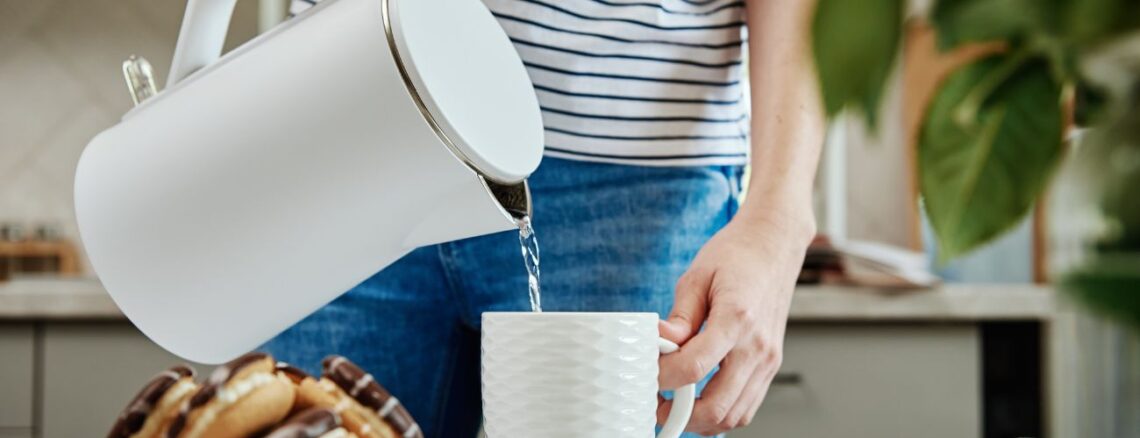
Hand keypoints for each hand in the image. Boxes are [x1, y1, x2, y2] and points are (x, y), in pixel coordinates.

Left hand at [656, 212, 812, 434]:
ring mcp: (768, 359)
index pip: (695, 366)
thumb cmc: (737, 254)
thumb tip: (660, 342)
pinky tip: (700, 401)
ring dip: (701, 421)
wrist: (775, 244)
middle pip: (718, 405)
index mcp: (737, 318)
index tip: (647, 374)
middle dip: (680, 413)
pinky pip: (747, 406)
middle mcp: (758, 345)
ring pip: (735, 415)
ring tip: (675, 405)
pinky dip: (722, 413)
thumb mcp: (697, 276)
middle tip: (656, 403)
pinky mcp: (771, 364)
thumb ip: (680, 316)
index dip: (663, 377)